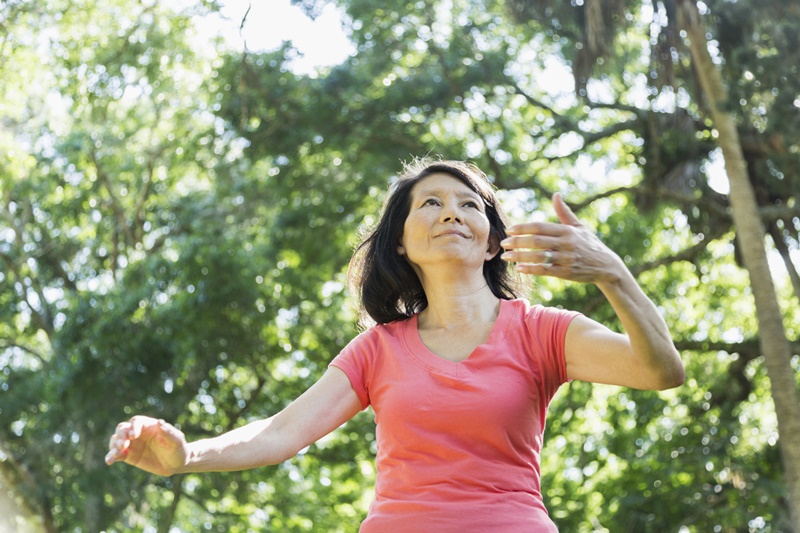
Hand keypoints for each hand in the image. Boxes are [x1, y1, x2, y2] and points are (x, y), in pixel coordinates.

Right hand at [105, 415, 188, 475]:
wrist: (176, 463)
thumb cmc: (178, 448)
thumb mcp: (177, 441)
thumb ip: (169, 432)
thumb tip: (160, 422)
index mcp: (149, 425)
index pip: (136, 421)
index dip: (133, 427)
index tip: (133, 436)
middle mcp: (138, 433)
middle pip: (122, 428)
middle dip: (121, 435)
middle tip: (123, 445)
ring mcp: (132, 444)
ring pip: (116, 440)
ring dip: (114, 445)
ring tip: (116, 454)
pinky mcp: (128, 456)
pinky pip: (116, 454)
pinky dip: (111, 456)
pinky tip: (109, 461)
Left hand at [500, 193, 624, 284]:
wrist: (606, 267)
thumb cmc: (590, 244)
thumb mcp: (579, 227)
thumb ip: (564, 212)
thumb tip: (556, 194)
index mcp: (567, 230)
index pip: (540, 227)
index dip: (523, 228)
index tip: (509, 229)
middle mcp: (566, 244)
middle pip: (537, 241)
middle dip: (518, 242)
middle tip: (503, 243)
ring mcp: (566, 259)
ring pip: (539, 256)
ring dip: (520, 256)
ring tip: (506, 256)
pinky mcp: (566, 273)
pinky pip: (545, 271)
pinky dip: (531, 269)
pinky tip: (519, 268)